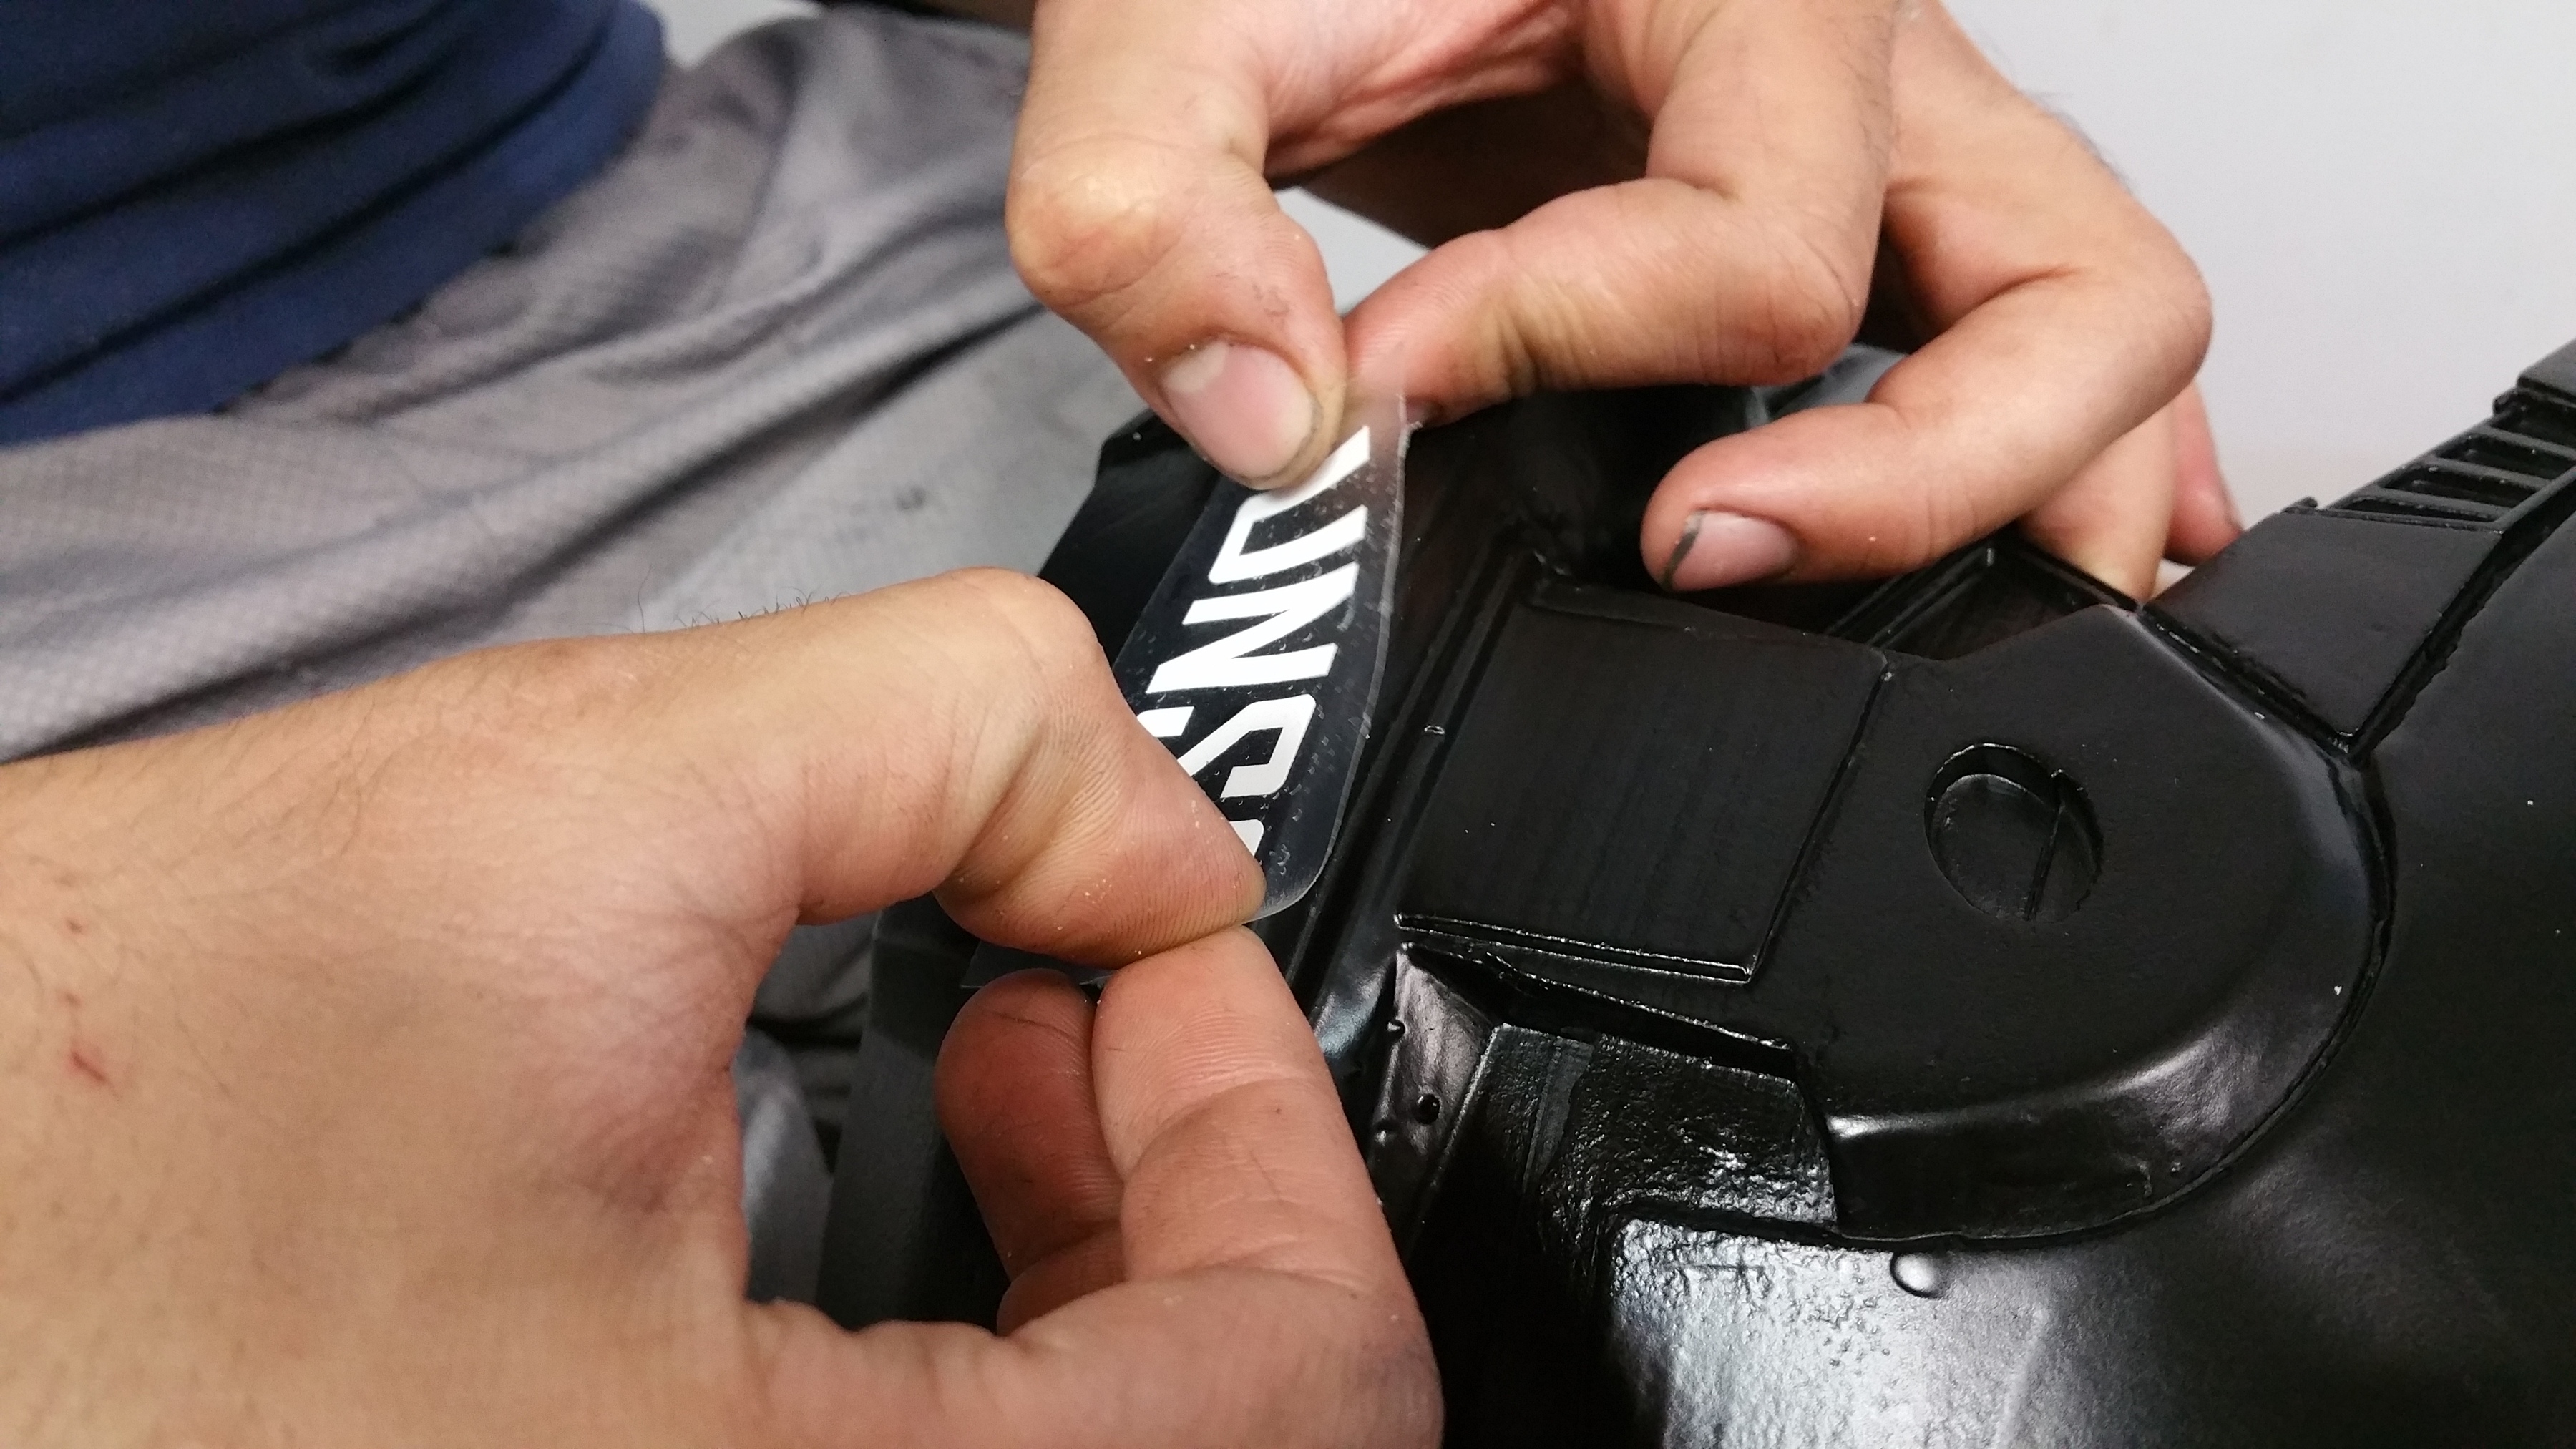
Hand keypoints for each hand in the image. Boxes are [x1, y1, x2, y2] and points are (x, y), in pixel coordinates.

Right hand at [0, 571, 1436, 1447]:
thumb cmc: (78, 1096)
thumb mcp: (572, 800)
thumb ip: (960, 729)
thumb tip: (1163, 818)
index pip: (1293, 1390)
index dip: (1276, 1117)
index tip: (1187, 956)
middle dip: (1207, 1189)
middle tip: (1124, 994)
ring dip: (1116, 1265)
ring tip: (1027, 1057)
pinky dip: (990, 1343)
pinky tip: (916, 1185)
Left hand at [1008, 0, 2234, 597]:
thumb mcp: (1168, 28)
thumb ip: (1157, 210)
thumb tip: (1282, 427)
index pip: (1758, 245)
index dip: (1561, 349)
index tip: (1390, 382)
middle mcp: (1870, 64)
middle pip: (2073, 298)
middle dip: (1916, 482)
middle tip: (1703, 556)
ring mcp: (1895, 148)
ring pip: (2100, 333)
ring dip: (2028, 496)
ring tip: (1905, 642)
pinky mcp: (1862, 222)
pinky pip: (2040, 338)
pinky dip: (2046, 462)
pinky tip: (2017, 561)